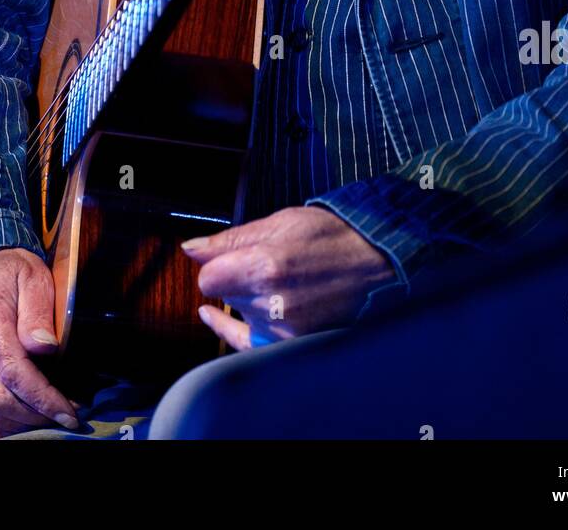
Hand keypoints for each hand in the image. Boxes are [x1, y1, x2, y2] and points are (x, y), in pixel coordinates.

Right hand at [0, 248, 80, 438]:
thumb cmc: (10, 272)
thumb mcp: (32, 276)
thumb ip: (38, 311)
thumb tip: (47, 348)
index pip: (12, 370)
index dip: (42, 397)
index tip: (70, 411)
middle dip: (36, 415)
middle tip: (68, 417)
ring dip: (22, 424)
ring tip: (53, 420)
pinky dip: (4, 426)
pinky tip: (29, 422)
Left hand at [181, 206, 397, 351]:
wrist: (376, 263)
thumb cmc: (331, 236)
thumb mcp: (280, 222)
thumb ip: (231, 239)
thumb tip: (191, 249)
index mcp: (263, 266)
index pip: (208, 277)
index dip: (214, 263)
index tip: (224, 257)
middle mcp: (269, 304)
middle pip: (224, 294)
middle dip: (234, 277)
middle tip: (264, 261)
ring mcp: (281, 329)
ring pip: (239, 313)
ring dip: (246, 298)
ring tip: (277, 280)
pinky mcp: (292, 345)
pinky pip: (245, 344)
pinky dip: (229, 329)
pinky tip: (213, 317)